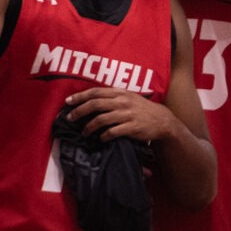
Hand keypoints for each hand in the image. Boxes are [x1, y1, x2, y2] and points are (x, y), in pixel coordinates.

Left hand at [63, 85, 184, 144]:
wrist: (162, 120)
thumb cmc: (142, 109)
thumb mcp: (128, 97)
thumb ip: (112, 97)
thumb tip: (90, 100)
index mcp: (120, 93)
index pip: (95, 92)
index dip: (80, 97)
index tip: (68, 102)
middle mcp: (122, 102)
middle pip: (95, 104)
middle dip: (79, 111)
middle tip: (70, 118)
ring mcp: (127, 114)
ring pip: (101, 119)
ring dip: (89, 127)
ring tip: (84, 132)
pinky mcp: (132, 127)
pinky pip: (112, 132)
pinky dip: (103, 136)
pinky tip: (100, 138)